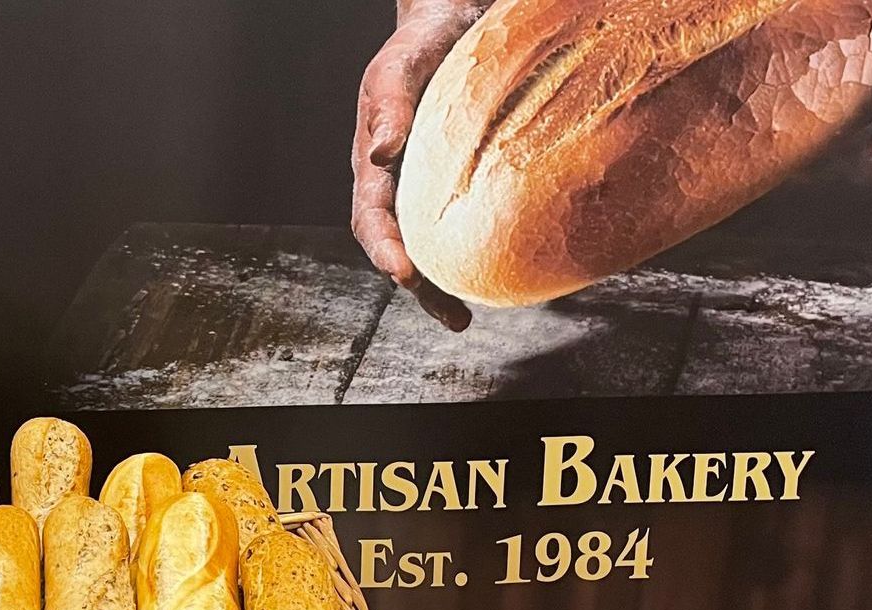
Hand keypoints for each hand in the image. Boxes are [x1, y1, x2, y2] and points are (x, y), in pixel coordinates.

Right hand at [351, 0, 490, 330]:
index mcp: (374, 166)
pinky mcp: (462, 185)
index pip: (371, 217)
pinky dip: (477, 255)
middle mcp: (399, 187)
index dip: (385, 248)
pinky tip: (500, 274)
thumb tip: (381, 149)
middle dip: (420, 287)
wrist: (455, 22)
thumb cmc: (421, 42)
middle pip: (401, 248)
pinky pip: (465, 226)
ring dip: (444, 287)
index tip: (403, 274)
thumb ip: (387, 103)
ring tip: (464, 319)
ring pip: (431, 247)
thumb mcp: (398, 66)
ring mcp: (429, 190)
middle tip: (452, 314)